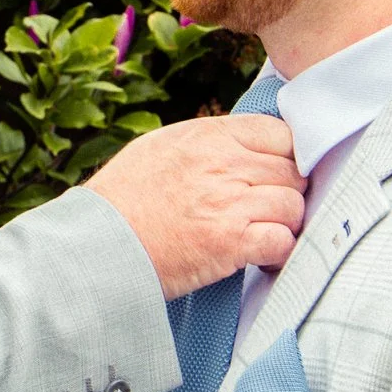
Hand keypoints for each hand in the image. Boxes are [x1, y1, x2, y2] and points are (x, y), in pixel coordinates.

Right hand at [86, 116, 305, 299]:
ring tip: (265, 235)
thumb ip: (207, 143)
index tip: (277, 175)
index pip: (280, 134)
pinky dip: (279, 252)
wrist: (98, 243)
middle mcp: (224, 164)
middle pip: (292, 171)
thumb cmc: (121, 199)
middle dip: (287, 192)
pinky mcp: (232, 243)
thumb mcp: (160, 147)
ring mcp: (230, 203)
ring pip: (293, 206)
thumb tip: (241, 148)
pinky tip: (263, 257)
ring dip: (285, 223)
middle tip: (271, 211)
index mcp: (208, 135)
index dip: (286, 157)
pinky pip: (283, 241)